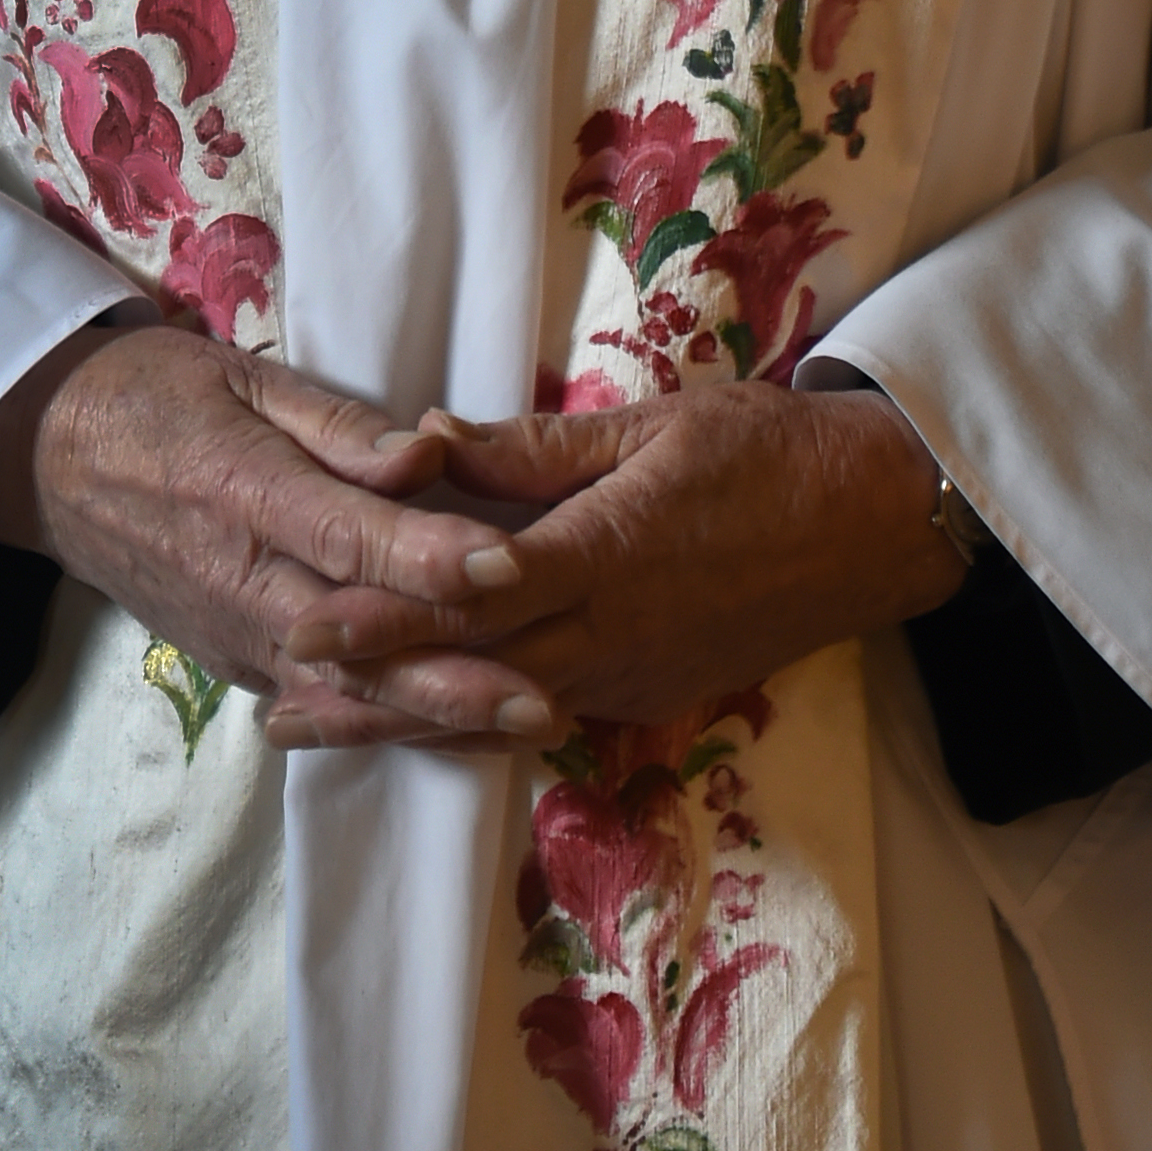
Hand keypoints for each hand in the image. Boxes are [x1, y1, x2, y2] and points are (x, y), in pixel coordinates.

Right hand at [0, 325, 526, 701]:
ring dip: (433, 716)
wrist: (48, 459)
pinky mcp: (230, 662)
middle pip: (356, 641)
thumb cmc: (155, 396)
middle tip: (542, 699)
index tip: (510, 565)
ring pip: (343, 690)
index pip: (347, 534)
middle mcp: (240, 581)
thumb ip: (338, 423)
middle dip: (452, 677)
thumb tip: (427, 454)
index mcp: (244, 490)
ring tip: (523, 730)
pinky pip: (313, 701)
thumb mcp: (241, 378)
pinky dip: (381, 724)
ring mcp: (232, 635)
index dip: (427, 556)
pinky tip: (450, 739)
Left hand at [263, 381, 964, 753]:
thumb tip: (429, 438)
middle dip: (372, 690)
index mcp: (607, 554)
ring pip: (499, 709)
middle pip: (470, 672)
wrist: (875, 523)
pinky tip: (420, 722)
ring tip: (318, 727)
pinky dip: (475, 722)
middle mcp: (612, 635)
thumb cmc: (768, 450)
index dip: (390, 613)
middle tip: (277, 702)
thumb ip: (537, 447)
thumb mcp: (654, 422)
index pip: (477, 594)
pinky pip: (549, 717)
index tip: (310, 622)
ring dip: (409, 718)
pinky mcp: (651, 698)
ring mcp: (632, 679)